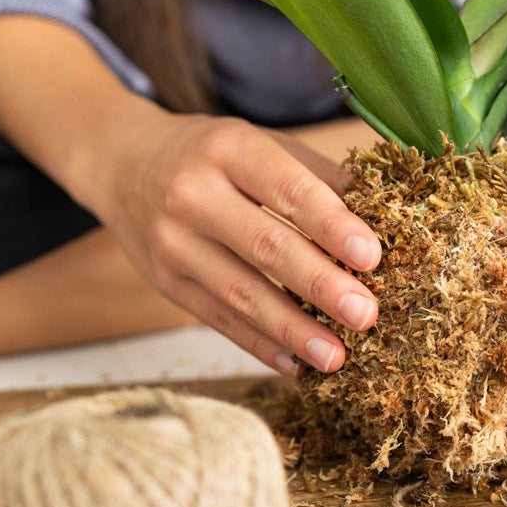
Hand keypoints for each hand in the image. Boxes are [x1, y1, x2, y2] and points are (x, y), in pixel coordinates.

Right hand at [93, 109, 380, 375]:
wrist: (121, 161)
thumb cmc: (212, 153)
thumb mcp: (260, 142)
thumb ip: (318, 176)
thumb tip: (385, 211)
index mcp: (230, 149)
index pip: (288, 190)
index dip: (332, 225)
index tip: (372, 256)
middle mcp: (194, 194)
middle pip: (266, 246)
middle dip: (320, 285)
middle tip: (366, 314)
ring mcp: (172, 242)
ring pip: (240, 293)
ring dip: (293, 329)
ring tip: (336, 356)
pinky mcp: (164, 280)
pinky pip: (217, 318)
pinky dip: (258, 344)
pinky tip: (294, 363)